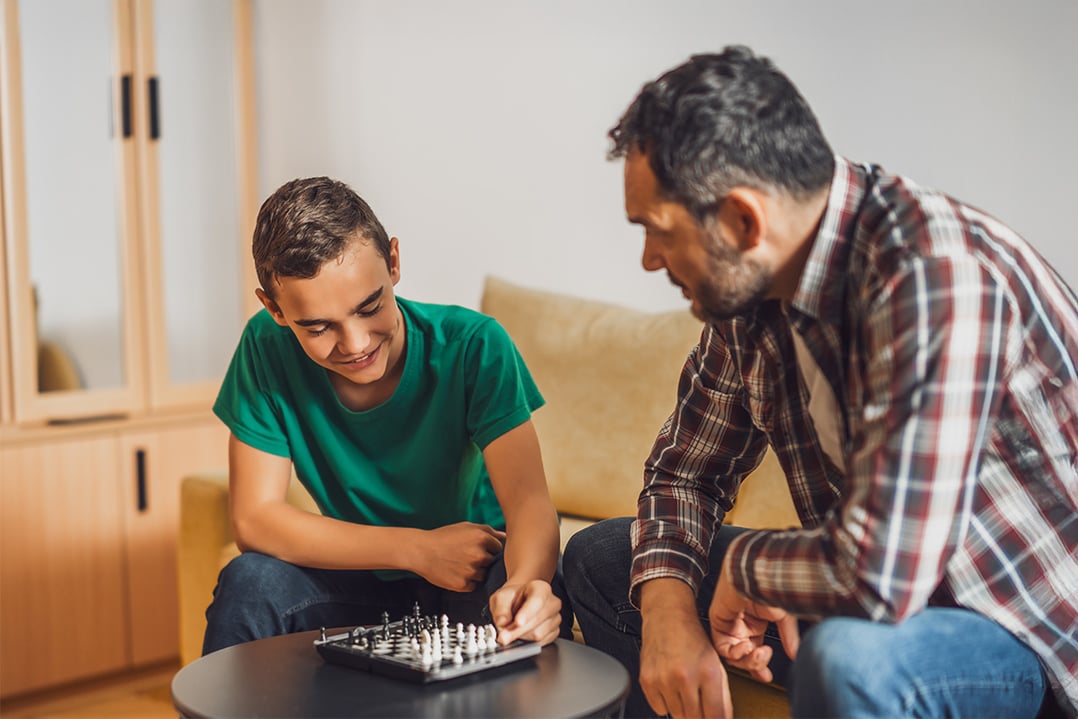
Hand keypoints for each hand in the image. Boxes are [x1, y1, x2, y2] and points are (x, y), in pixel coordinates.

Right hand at [412, 522, 504, 591]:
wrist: (421, 551)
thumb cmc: (442, 538)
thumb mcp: (466, 527)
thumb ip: (487, 530)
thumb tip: (504, 537)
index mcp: (481, 538)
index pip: (499, 547)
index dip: (490, 548)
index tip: (480, 548)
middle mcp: (479, 555)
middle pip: (492, 562)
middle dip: (484, 560)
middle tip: (467, 556)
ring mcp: (471, 571)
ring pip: (484, 575)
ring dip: (476, 572)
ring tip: (460, 564)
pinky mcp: (463, 584)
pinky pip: (473, 586)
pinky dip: (467, 581)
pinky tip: (456, 572)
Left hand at [488, 579, 561, 645]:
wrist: (518, 604)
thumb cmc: (512, 598)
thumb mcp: (501, 598)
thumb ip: (501, 609)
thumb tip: (502, 622)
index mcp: (541, 588)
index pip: (537, 600)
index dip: (528, 612)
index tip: (517, 622)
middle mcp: (552, 602)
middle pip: (537, 620)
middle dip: (517, 630)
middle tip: (502, 636)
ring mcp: (555, 618)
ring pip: (538, 634)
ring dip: (521, 637)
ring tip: (511, 631)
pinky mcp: (554, 632)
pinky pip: (540, 642)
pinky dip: (527, 642)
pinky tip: (521, 634)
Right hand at [639, 579, 732, 718]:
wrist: (667, 617)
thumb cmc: (692, 637)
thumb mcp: (716, 663)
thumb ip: (722, 695)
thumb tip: (722, 718)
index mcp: (708, 672)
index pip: (715, 716)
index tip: (714, 718)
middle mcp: (685, 677)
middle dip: (699, 714)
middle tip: (699, 700)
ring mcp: (664, 680)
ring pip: (677, 716)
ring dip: (683, 708)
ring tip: (684, 688)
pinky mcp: (647, 680)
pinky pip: (660, 709)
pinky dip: (666, 703)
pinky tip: (670, 686)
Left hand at [708, 570, 798, 683]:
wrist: (756, 571)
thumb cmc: (770, 585)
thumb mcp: (784, 616)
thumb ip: (789, 637)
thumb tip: (796, 654)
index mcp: (757, 622)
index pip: (756, 650)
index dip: (761, 666)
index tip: (767, 677)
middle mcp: (742, 624)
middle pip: (744, 656)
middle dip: (755, 666)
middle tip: (764, 671)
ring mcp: (730, 624)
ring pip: (733, 655)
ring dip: (747, 660)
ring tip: (760, 654)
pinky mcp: (718, 621)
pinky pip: (722, 646)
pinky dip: (734, 652)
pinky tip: (746, 645)